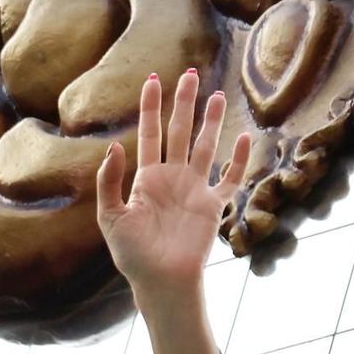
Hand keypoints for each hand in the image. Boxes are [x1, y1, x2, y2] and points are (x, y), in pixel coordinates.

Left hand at [96, 70, 251, 299]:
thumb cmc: (132, 254)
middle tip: (188, 73)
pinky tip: (243, 137)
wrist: (160, 280)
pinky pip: (230, 178)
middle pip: (180, 131)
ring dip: (211, 121)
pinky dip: (238, 159)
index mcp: (147, 178)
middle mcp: (172, 178)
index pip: (150, 134)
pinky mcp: (213, 205)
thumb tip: (115, 146)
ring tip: (217, 94)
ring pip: (206, 146)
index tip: (152, 80)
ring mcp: (195, 189)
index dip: (150, 108)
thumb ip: (110, 182)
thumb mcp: (111, 217)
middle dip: (183, 103)